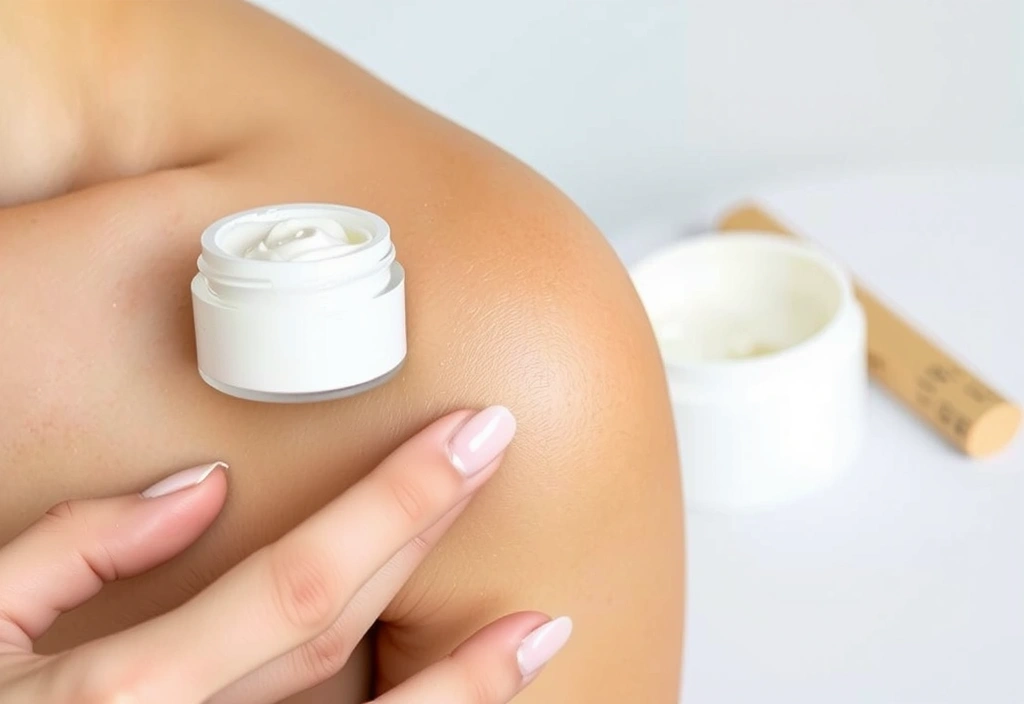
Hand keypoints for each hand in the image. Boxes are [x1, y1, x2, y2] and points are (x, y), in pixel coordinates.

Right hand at [0, 407, 571, 702]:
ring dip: (465, 688)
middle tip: (498, 458)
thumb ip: (75, 551)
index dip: (396, 502)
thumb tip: (199, 489)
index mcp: (121, 693)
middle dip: (428, 537)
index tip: (468, 436)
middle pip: (342, 632)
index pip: (299, 579)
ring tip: (540, 632)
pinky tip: (461, 703)